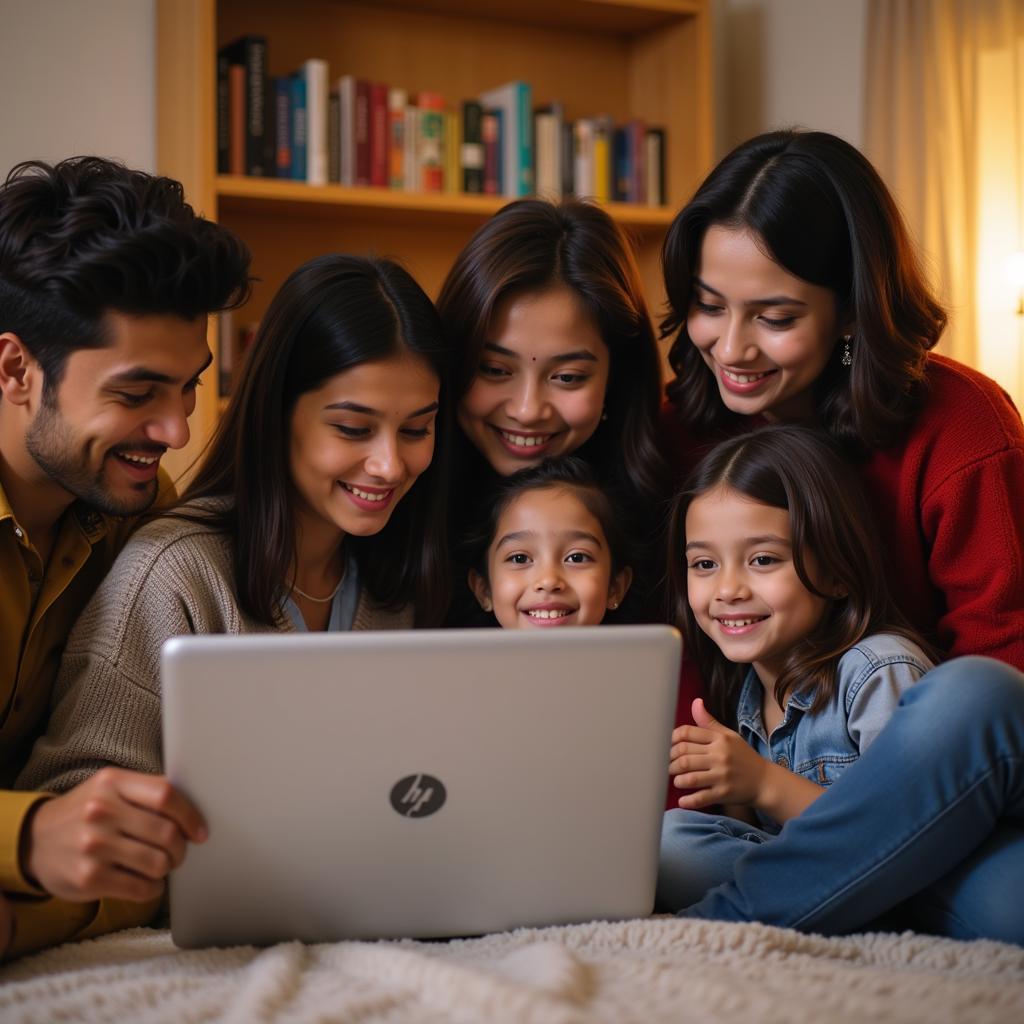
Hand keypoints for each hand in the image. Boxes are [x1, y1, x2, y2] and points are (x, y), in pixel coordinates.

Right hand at [23, 768, 206, 902]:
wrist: (36, 841)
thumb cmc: (88, 811)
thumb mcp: (111, 788)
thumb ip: (147, 791)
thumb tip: (196, 806)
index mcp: (112, 782)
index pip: (166, 795)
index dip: (190, 816)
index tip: (200, 831)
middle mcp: (100, 811)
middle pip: (166, 833)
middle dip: (180, 848)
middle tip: (177, 852)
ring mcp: (93, 845)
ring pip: (157, 863)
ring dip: (167, 868)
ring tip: (160, 865)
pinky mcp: (88, 878)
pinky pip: (140, 888)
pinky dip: (152, 888)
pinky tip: (146, 882)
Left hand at [668, 698, 768, 810]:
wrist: (766, 781)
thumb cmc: (743, 757)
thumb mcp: (729, 735)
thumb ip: (708, 722)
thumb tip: (695, 702)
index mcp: (719, 739)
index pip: (687, 733)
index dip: (672, 739)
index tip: (667, 747)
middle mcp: (720, 755)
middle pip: (684, 755)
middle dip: (670, 761)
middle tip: (667, 766)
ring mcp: (722, 775)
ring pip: (690, 776)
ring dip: (677, 779)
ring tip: (676, 780)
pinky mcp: (724, 793)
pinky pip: (702, 797)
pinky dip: (689, 801)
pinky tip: (682, 801)